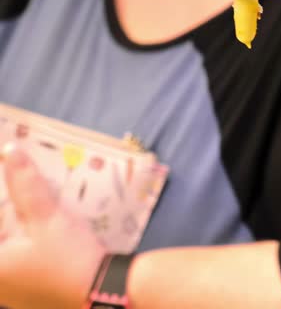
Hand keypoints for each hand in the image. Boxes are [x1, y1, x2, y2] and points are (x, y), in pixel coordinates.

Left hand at [0, 144, 105, 308]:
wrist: (104, 293)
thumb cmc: (69, 257)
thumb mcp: (47, 217)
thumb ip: (26, 185)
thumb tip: (10, 150)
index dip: (6, 198)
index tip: (9, 186)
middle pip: (3, 235)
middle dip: (14, 213)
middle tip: (25, 199)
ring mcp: (13, 292)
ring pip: (12, 249)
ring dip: (21, 227)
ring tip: (38, 211)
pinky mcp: (31, 295)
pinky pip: (22, 264)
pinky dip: (29, 246)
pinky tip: (47, 235)